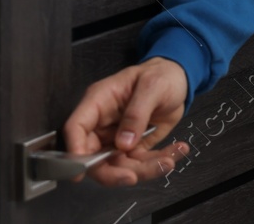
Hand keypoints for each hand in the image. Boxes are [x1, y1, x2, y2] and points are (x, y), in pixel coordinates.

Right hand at [62, 57, 190, 186]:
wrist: (178, 80)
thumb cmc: (160, 75)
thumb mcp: (152, 86)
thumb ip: (137, 113)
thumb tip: (123, 144)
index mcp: (98, 102)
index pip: (77, 128)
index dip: (74, 150)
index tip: (80, 172)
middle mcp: (103, 124)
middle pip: (94, 158)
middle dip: (112, 173)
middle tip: (133, 177)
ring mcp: (117, 139)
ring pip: (120, 166)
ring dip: (143, 170)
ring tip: (167, 162)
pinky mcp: (135, 147)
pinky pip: (141, 163)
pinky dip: (158, 163)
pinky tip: (177, 152)